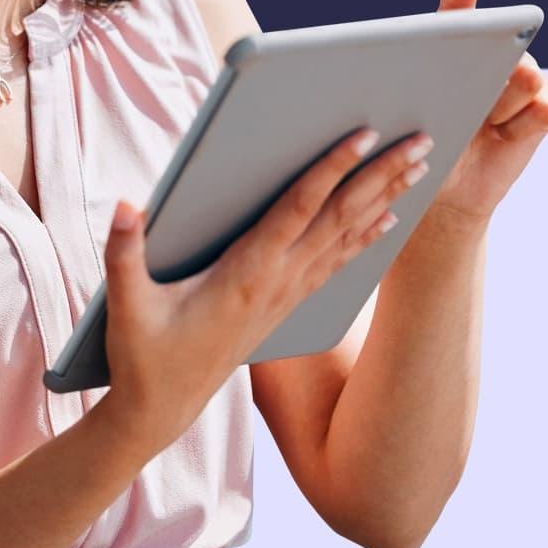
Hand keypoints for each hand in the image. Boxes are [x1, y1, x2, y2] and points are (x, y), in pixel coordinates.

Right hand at [98, 127, 433, 457]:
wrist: (162, 411)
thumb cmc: (143, 356)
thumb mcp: (125, 306)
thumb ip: (124, 253)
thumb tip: (126, 204)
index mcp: (245, 273)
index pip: (298, 209)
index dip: (331, 170)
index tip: (364, 136)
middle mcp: (277, 282)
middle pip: (339, 218)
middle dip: (382, 176)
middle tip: (423, 142)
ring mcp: (285, 295)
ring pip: (346, 238)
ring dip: (385, 199)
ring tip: (419, 168)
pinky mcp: (283, 305)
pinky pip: (337, 263)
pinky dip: (367, 238)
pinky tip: (389, 221)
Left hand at [427, 0, 547, 225]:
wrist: (447, 184)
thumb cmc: (424, 141)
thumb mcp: (409, 111)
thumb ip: (412, 79)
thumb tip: (400, 55)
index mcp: (454, 48)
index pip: (458, 16)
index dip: (462, 2)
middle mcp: (493, 55)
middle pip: (503, 46)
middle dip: (491, 67)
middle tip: (478, 91)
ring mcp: (522, 80)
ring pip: (526, 77)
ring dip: (501, 104)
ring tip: (483, 122)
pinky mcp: (543, 109)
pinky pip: (543, 109)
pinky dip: (518, 126)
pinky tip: (501, 135)